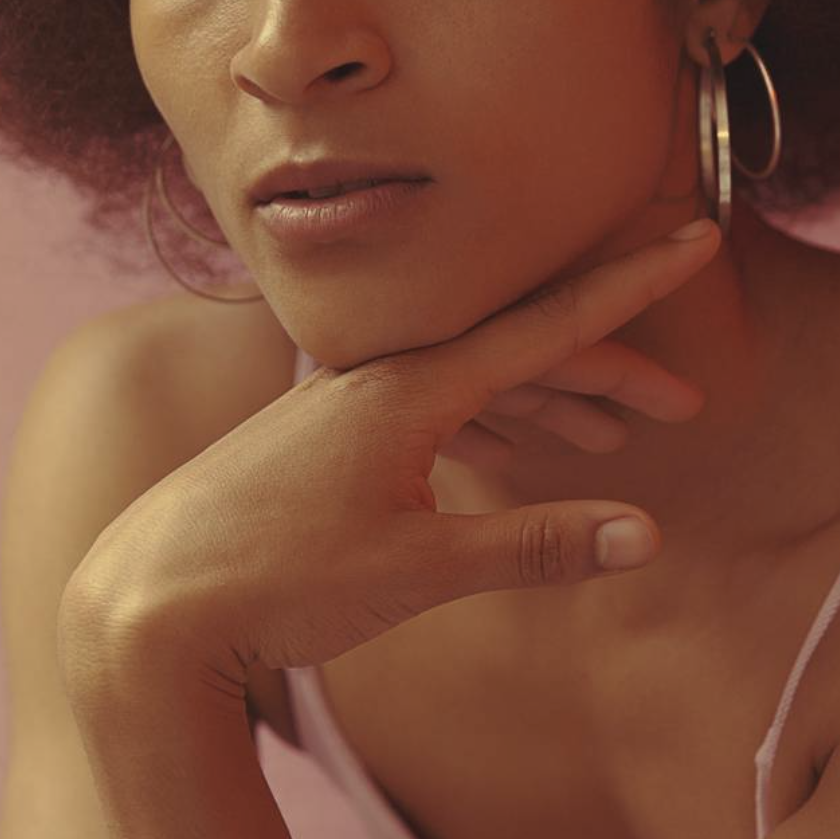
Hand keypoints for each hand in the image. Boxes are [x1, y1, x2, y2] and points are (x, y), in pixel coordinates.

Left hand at [60, 220, 723, 700]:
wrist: (144, 604)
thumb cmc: (274, 580)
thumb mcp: (417, 569)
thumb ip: (534, 547)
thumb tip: (647, 535)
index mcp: (410, 389)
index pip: (550, 321)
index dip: (631, 280)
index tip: (695, 234)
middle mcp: (380, 379)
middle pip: (523, 352)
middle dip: (608, 374)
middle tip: (681, 403)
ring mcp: (348, 406)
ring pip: (475, 383)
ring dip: (549, 404)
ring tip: (613, 440)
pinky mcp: (326, 443)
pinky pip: (432, 410)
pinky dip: (487, 425)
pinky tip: (508, 450)